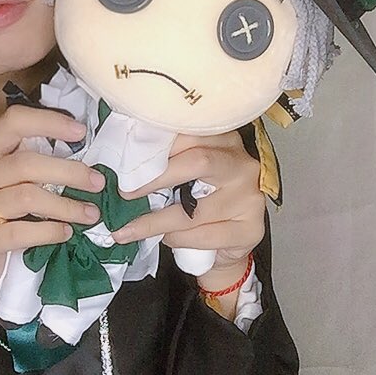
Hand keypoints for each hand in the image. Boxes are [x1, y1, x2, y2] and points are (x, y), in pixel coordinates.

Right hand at [0, 105, 105, 300]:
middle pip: (25, 162)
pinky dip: (49, 231)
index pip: (12, 122)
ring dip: (66, 204)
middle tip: (98, 182)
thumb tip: (87, 156)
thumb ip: (37, 169)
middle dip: (68, 171)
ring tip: (90, 213)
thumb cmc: (1, 224)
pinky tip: (66, 233)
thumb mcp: (12, 189)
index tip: (81, 131)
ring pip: (25, 196)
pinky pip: (19, 232)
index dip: (48, 121)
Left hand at [111, 130, 264, 271]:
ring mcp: (250, 198)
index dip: (156, 145)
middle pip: (197, 162)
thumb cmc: (200, 200)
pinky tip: (164, 240)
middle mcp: (241, 164)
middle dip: (156, 178)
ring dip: (156, 221)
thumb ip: (166, 160)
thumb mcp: (185, 172)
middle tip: (125, 192)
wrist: (227, 242)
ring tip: (130, 228)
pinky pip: (204, 235)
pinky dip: (177, 239)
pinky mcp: (251, 229)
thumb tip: (124, 163)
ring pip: (196, 209)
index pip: (190, 132)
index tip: (127, 159)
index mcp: (223, 140)